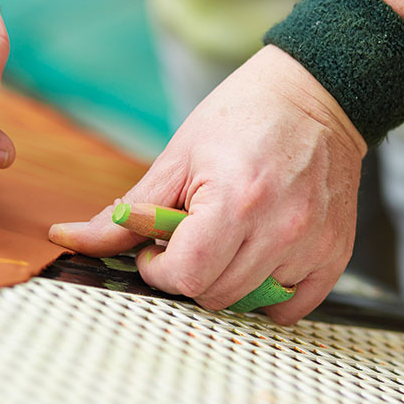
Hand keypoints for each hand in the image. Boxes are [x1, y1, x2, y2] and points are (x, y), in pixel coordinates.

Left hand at [49, 45, 365, 323]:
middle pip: (215, 295)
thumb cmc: (239, 118)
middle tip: (192, 238)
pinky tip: (258, 258)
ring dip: (225, 280)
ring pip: (250, 303)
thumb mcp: (176, 158)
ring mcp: (313, 243)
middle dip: (188, 274)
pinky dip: (268, 294)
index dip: (157, 269)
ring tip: (227, 239)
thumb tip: (67, 238)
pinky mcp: (336, 252)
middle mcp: (281, 228)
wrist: (313, 96)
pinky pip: (292, 307)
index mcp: (236, 200)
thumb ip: (126, 213)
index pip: (185, 276)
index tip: (157, 248)